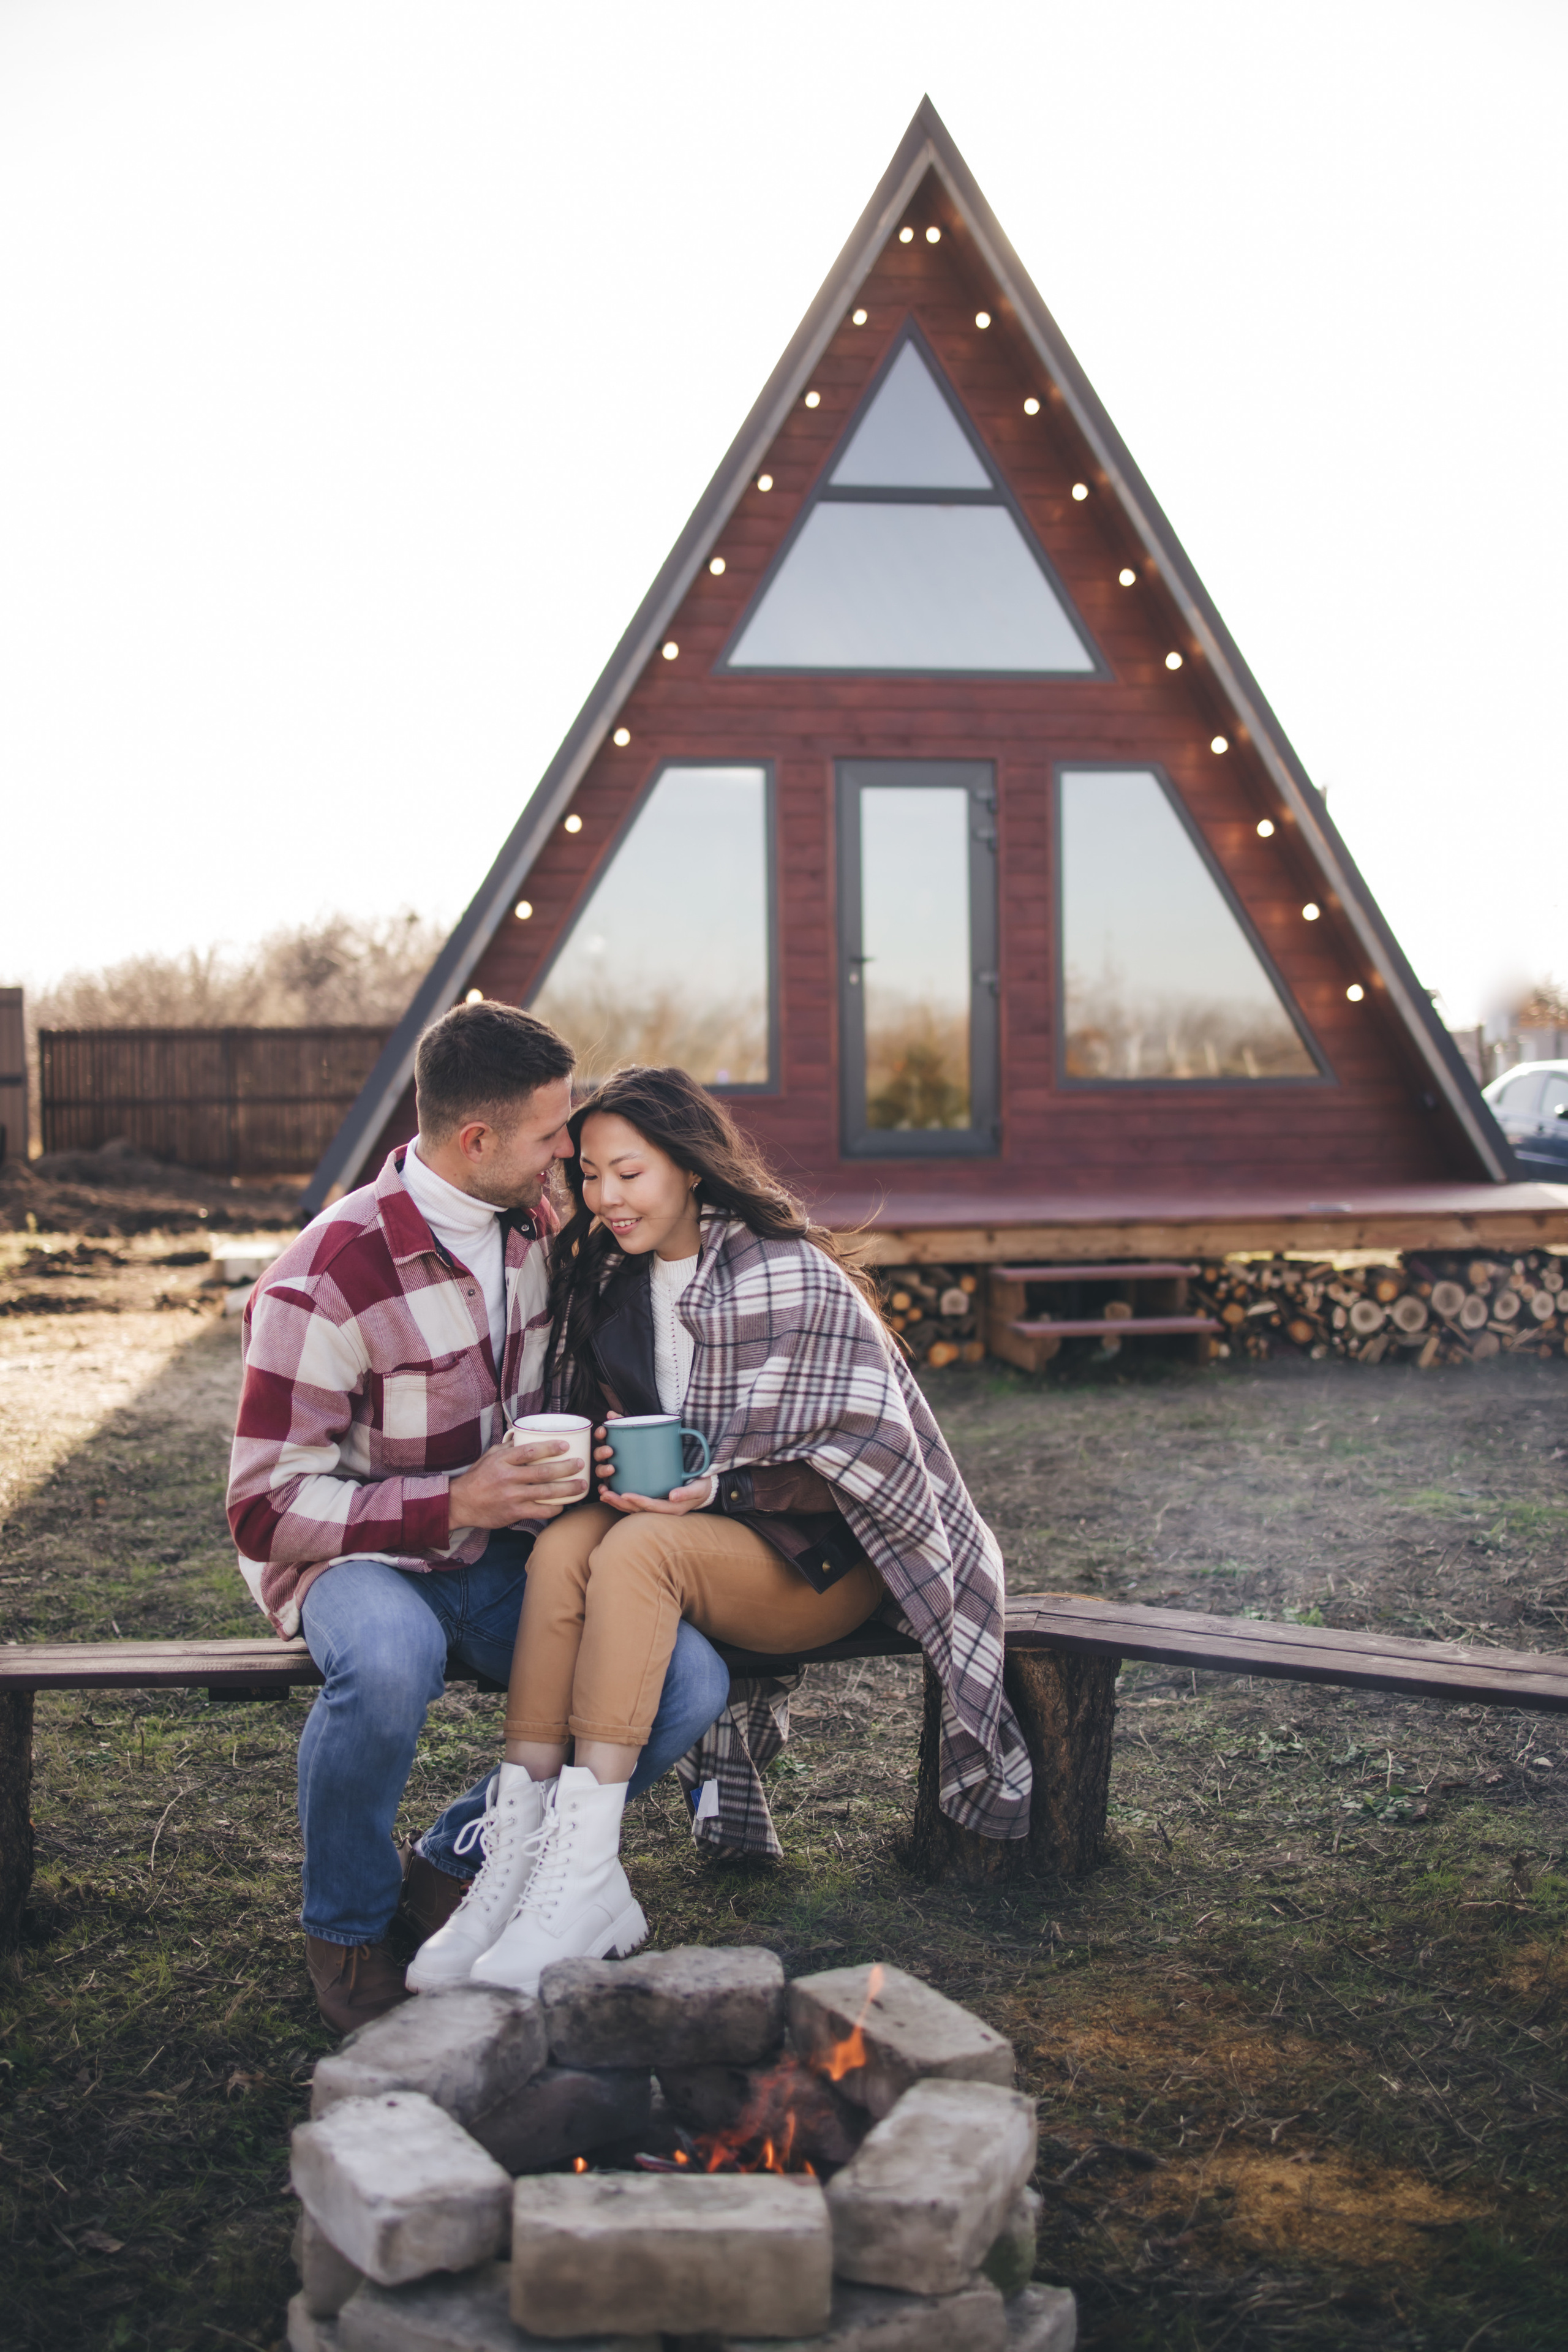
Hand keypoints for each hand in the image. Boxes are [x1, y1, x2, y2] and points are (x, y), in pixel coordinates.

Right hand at [449, 1439, 587, 1529]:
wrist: (461, 1504)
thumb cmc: (478, 1477)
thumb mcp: (490, 1456)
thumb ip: (508, 1446)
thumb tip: (524, 1434)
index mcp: (503, 1461)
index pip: (529, 1451)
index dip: (549, 1447)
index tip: (565, 1445)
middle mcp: (508, 1478)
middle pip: (543, 1472)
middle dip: (566, 1468)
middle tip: (581, 1464)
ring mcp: (512, 1497)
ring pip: (545, 1492)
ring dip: (567, 1489)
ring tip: (582, 1485)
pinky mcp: (514, 1513)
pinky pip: (540, 1511)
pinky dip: (554, 1508)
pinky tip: (564, 1504)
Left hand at [592, 1421, 712, 1516]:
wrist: (706, 1493)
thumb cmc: (702, 1488)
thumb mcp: (698, 1489)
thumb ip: (686, 1492)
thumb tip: (673, 1496)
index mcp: (672, 1509)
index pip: (651, 1506)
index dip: (637, 1501)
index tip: (624, 1494)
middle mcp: (662, 1511)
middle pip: (637, 1510)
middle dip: (620, 1503)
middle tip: (605, 1494)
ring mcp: (657, 1509)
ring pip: (633, 1509)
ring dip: (618, 1502)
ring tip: (603, 1495)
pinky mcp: (654, 1504)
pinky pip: (636, 1505)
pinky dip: (623, 1501)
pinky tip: (612, 1494)